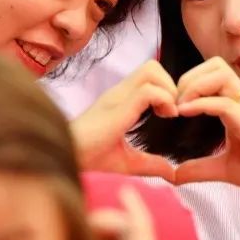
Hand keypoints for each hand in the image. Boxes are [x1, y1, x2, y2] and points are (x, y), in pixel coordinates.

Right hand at [71, 60, 177, 181]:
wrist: (66, 160)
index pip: (148, 74)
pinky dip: (164, 100)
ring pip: (151, 69)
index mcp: (120, 100)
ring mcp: (117, 97)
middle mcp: (119, 93)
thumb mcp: (128, 162)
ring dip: (168, 89)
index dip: (166, 88)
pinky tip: (164, 118)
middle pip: (152, 66)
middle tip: (171, 112)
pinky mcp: (118, 107)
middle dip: (170, 84)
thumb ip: (151, 164)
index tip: (169, 114)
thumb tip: (173, 174)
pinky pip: (149, 90)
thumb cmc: (90, 160)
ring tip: (168, 114)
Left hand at [172, 57, 239, 203]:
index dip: (187, 83)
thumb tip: (172, 174)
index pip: (211, 74)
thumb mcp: (226, 170)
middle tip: (173, 104)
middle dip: (188, 78)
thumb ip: (200, 169)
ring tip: (180, 108)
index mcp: (237, 107)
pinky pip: (226, 102)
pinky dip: (202, 104)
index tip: (171, 106)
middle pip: (215, 64)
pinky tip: (186, 114)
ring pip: (221, 73)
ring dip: (194, 85)